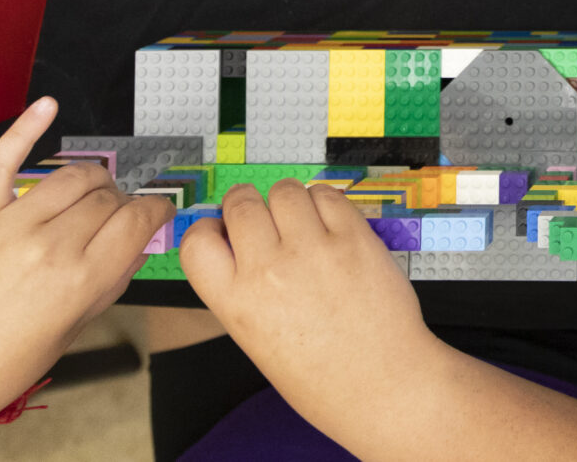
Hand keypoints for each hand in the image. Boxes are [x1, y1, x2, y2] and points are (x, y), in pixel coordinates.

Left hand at [0, 98, 169, 434]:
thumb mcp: (69, 333)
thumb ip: (107, 283)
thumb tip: (135, 244)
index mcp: (79, 281)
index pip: (139, 219)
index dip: (156, 211)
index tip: (157, 211)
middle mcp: (48, 246)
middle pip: (108, 196)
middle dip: (121, 203)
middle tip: (115, 219)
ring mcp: (7, 225)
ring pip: (71, 175)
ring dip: (92, 179)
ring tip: (90, 194)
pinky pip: (2, 160)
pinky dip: (25, 128)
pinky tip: (46, 107)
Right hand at [181, 181, 436, 430]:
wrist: (380, 385)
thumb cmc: (321, 376)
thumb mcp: (257, 340)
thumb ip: (244, 290)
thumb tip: (238, 243)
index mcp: (236, 303)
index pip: (196, 241)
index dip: (210, 229)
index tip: (224, 232)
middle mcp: (269, 271)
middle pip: (241, 203)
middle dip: (249, 205)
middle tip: (267, 223)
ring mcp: (313, 250)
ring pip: (285, 191)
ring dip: (290, 202)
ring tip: (304, 227)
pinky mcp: (353, 238)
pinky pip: (327, 194)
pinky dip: (325, 204)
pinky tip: (331, 228)